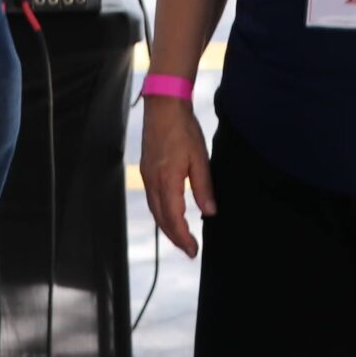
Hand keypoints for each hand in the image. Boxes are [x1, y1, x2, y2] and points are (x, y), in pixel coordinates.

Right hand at [139, 99, 214, 258]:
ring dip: (167, 227)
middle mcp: (153, 181)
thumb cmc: (183, 129)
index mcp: (167, 180)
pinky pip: (152, 200)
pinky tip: (170, 215)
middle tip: (189, 251)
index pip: (174, 218)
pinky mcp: (146, 170)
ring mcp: (147, 176)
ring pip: (155, 211)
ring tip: (181, 238)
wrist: (163, 105)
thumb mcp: (200, 158)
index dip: (184, 238)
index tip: (193, 250)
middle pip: (162, 219)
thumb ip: (203, 187)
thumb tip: (209, 212)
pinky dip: (161, 213)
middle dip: (175, 238)